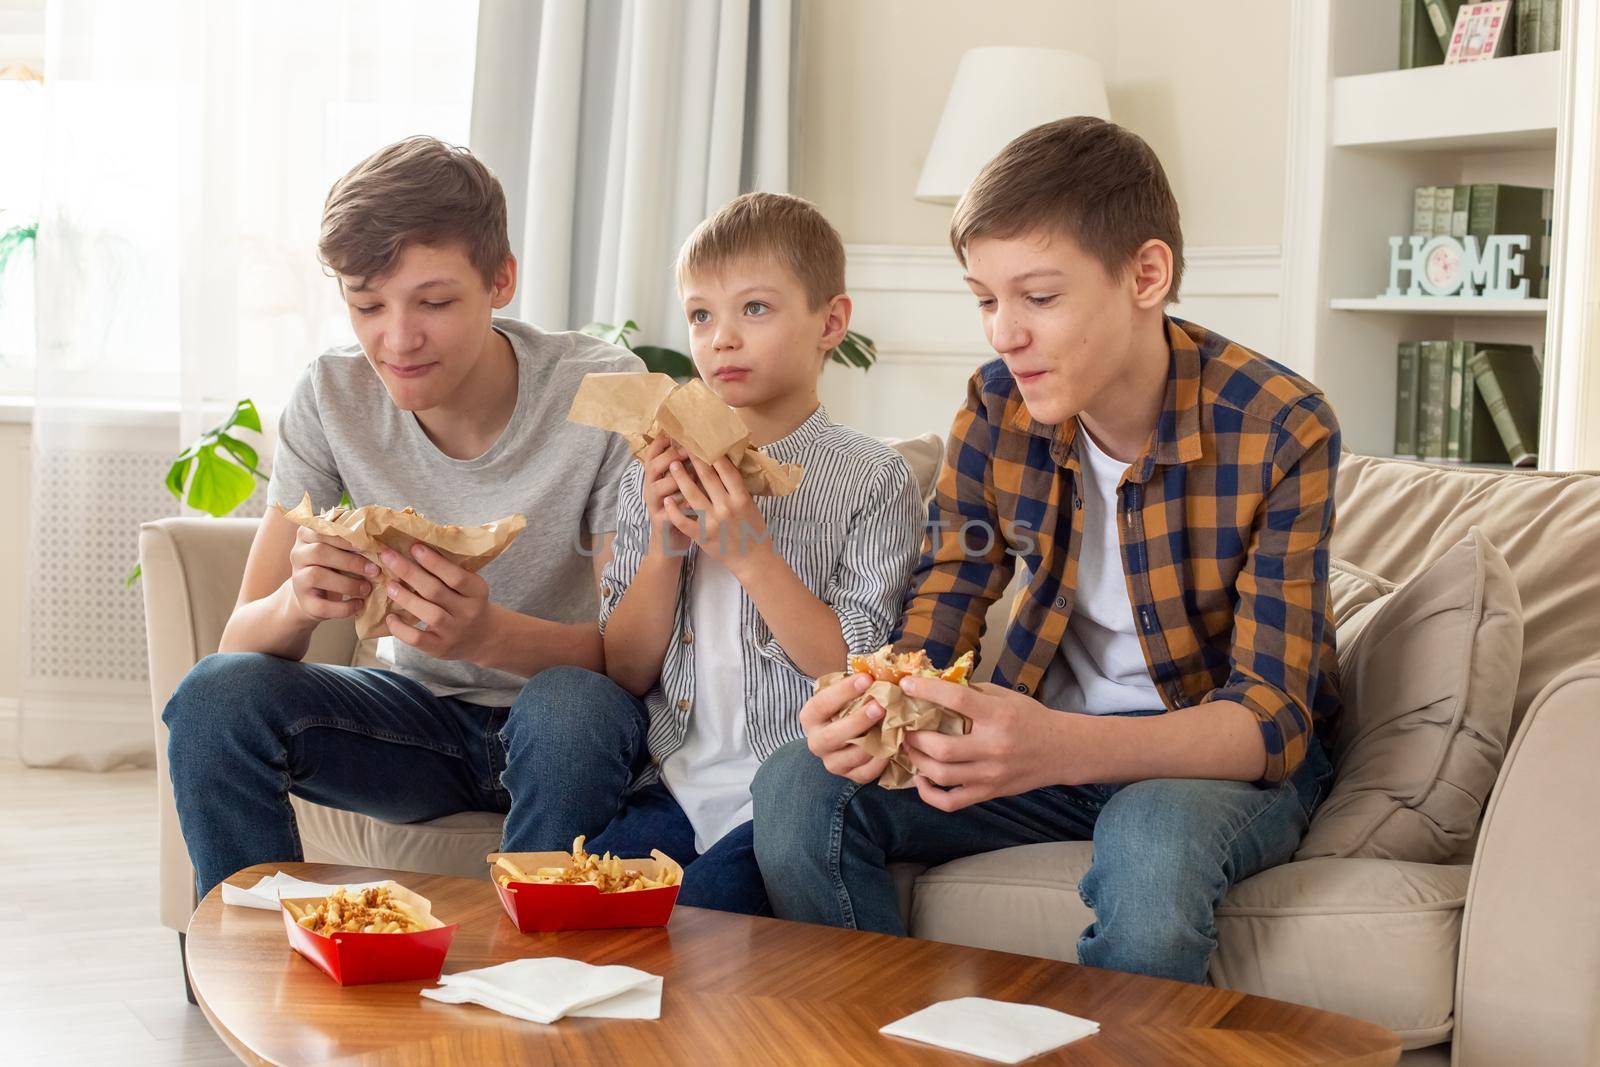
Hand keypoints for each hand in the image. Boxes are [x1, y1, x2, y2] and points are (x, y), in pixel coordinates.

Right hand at [286, 524, 377, 623]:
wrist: (313, 595)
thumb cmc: (333, 565)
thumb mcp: (339, 550)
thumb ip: (352, 542)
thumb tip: (381, 545)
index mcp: (306, 535)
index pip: (322, 530)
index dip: (346, 538)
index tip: (368, 545)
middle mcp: (297, 555)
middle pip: (319, 552)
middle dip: (351, 561)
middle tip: (375, 570)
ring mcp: (298, 579)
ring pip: (317, 576)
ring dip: (348, 583)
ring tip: (367, 588)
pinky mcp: (304, 603)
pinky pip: (322, 606)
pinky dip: (344, 607)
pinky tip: (359, 604)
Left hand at [379, 542, 493, 662]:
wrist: (482, 638)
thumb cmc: (468, 603)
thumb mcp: (470, 587)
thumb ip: (450, 572)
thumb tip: (415, 548)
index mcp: (477, 592)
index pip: (456, 576)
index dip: (434, 562)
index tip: (414, 547)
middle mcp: (468, 612)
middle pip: (436, 591)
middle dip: (409, 572)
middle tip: (388, 557)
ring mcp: (454, 632)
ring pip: (428, 614)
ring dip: (405, 597)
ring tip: (389, 585)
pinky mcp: (440, 648)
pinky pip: (417, 639)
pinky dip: (401, 628)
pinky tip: (390, 617)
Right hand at [640, 436, 691, 557]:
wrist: (671, 543)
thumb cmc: (681, 510)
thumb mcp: (681, 487)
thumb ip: (688, 468)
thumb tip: (704, 444)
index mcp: (656, 477)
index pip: (653, 453)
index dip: (663, 442)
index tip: (678, 432)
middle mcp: (651, 488)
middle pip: (652, 466)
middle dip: (670, 456)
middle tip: (688, 450)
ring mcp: (654, 505)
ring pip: (658, 487)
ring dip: (675, 479)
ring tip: (693, 475)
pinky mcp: (661, 521)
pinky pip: (669, 510)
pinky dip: (682, 504)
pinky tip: (695, 501)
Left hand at [663, 454, 772, 576]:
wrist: (753, 559)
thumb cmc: (753, 530)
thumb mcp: (751, 505)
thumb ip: (738, 488)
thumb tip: (725, 464)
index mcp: (741, 498)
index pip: (725, 469)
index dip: (712, 454)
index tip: (703, 442)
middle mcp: (727, 507)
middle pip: (707, 477)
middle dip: (693, 459)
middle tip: (683, 445)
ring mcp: (713, 522)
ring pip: (692, 495)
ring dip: (680, 478)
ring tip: (672, 465)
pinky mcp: (702, 536)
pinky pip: (684, 521)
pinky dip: (674, 510)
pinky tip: (667, 500)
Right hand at [799, 673, 889, 784]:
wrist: (848, 732)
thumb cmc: (849, 706)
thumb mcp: (846, 694)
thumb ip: (858, 685)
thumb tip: (881, 671)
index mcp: (810, 717)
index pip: (822, 704)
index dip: (844, 691)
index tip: (867, 679)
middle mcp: (816, 742)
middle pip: (833, 735)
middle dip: (858, 721)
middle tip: (880, 706)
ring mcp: (832, 762)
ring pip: (851, 756)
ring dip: (874, 741)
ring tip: (892, 726)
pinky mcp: (849, 776)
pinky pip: (865, 773)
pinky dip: (880, 761)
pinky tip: (892, 746)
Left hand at [898, 677, 1086, 811]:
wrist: (1061, 751)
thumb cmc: (1031, 718)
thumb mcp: (1005, 696)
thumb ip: (971, 693)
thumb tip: (934, 686)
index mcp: (998, 716)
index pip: (956, 701)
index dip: (927, 691)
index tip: (907, 685)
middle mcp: (994, 747)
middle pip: (942, 747)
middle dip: (915, 737)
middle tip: (905, 728)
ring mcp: (991, 775)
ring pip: (941, 775)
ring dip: (917, 762)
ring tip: (910, 749)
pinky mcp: (989, 793)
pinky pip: (951, 802)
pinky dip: (929, 794)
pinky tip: (921, 779)